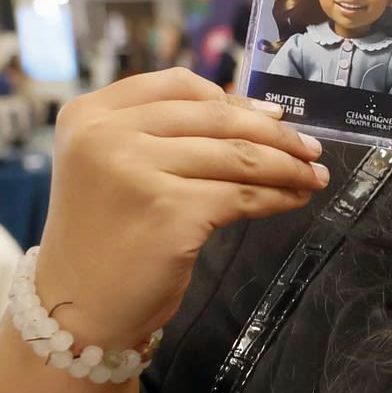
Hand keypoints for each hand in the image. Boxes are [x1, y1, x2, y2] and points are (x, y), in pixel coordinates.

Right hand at [37, 68, 327, 349]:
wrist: (77, 306)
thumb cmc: (104, 236)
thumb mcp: (113, 166)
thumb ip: (161, 133)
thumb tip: (254, 114)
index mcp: (90, 114)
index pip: (178, 86)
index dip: (234, 98)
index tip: (274, 115)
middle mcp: (107, 135)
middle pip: (217, 119)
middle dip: (276, 134)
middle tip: (312, 148)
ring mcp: (137, 171)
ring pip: (239, 157)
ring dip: (287, 165)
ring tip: (314, 174)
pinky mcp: (171, 211)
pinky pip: (244, 195)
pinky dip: (279, 196)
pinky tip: (295, 198)